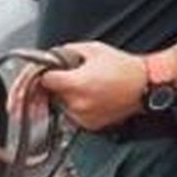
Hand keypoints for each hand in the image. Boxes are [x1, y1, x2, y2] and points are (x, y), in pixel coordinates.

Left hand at [7, 41, 147, 131]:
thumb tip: (49, 59)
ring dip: (58, 98)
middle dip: (42, 90)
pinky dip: (72, 107)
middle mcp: (77, 104)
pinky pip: (71, 115)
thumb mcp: (92, 50)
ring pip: (59, 107)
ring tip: (76, 85)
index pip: (43, 82)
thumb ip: (65, 53)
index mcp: (76, 84)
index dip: (34, 78)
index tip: (30, 79)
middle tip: (34, 90)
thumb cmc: (124, 68)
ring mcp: (83, 118)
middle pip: (48, 96)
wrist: (146, 87)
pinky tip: (85, 96)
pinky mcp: (90, 126)